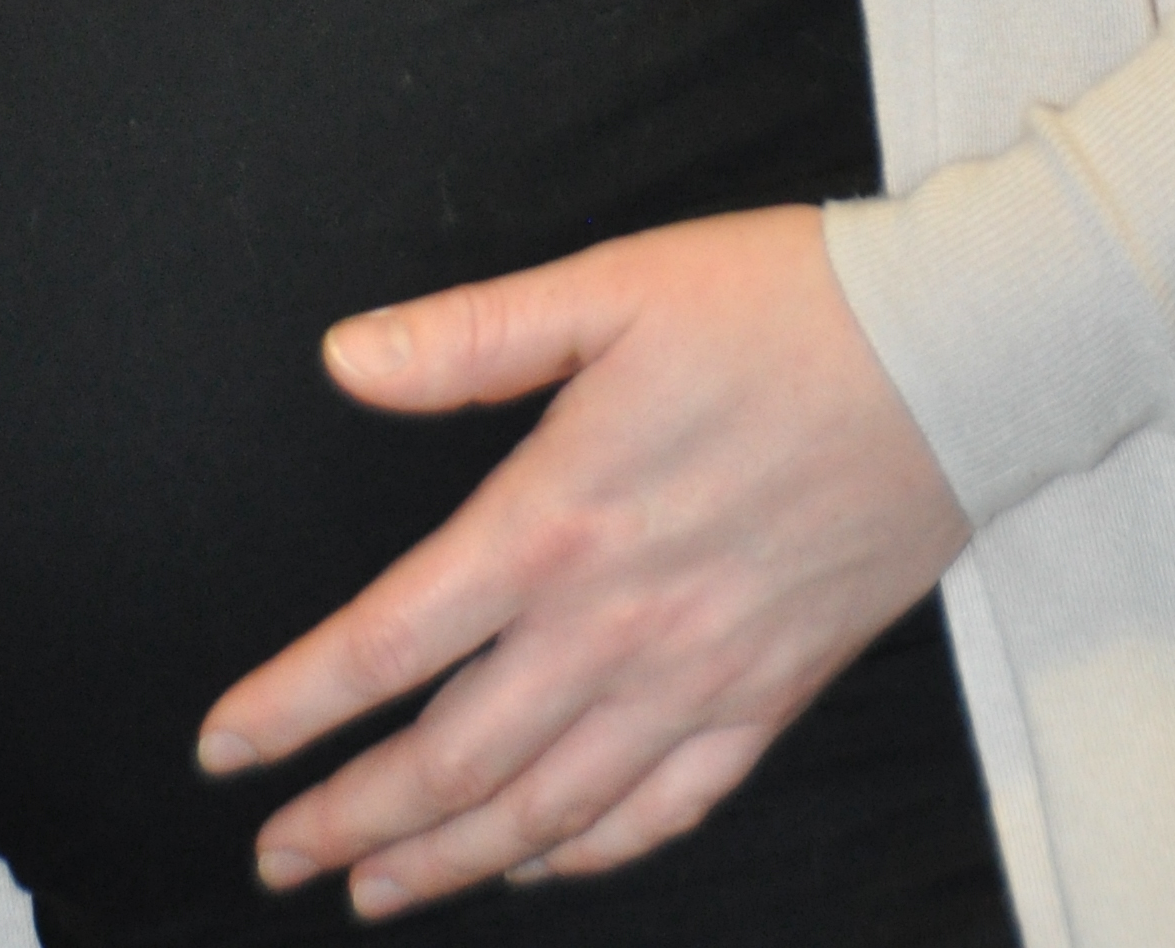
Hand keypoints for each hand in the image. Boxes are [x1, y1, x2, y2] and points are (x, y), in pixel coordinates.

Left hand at [195, 205, 968, 916]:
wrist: (952, 359)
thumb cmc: (777, 304)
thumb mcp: (609, 287)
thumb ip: (468, 338)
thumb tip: (343, 361)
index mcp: (552, 521)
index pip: (386, 645)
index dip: (292, 707)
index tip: (223, 751)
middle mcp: (612, 625)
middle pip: (450, 759)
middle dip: (349, 819)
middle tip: (276, 857)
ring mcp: (696, 676)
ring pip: (545, 809)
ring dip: (448, 860)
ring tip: (373, 889)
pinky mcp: (770, 696)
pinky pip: (663, 810)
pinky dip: (590, 853)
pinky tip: (543, 866)